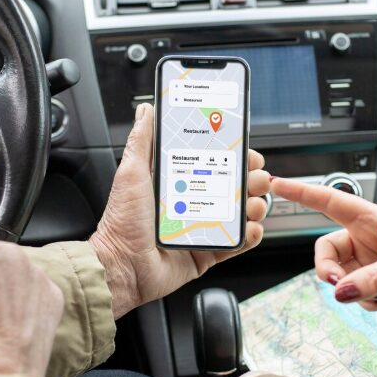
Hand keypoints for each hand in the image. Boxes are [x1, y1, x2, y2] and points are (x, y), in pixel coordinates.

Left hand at [90, 103, 270, 318]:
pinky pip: (236, 244)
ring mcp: (202, 228)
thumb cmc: (122, 222)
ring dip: (254, 206)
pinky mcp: (207, 253)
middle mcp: (193, 204)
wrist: (121, 266)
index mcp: (179, 182)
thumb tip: (147, 109)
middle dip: (252, 180)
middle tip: (255, 179)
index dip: (235, 156)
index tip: (247, 151)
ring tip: (252, 205)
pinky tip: (250, 228)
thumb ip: (142, 140)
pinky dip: (249, 236)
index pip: (215, 162)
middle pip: (235, 186)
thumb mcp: (132, 173)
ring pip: (241, 213)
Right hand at [271, 178, 376, 314]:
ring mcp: (373, 261)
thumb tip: (340, 292)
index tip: (277, 184)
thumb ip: (372, 279)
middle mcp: (369, 238)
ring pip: (339, 277)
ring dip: (350, 291)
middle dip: (327, 270)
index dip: (302, 192)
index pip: (329, 201)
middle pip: (326, 251)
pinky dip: (365, 302)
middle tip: (339, 285)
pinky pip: (355, 293)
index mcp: (374, 219)